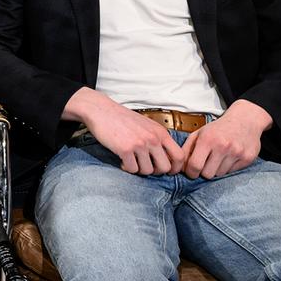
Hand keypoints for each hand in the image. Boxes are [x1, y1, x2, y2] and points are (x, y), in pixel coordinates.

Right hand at [64, 87, 183, 174]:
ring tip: (132, 161)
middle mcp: (153, 138)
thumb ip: (158, 138)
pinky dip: (127, 168)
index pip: (180, 156)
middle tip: (145, 166)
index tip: (166, 170)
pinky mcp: (125, 149)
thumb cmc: (122, 118)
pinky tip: (122, 160)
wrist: (100, 110)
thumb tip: (167, 158)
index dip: (175, 168)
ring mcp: (139, 144)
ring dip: (139, 170)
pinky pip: (132, 169)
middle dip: (155, 171)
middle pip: (165, 168)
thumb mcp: (147, 125)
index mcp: (160, 132)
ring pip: (148, 171)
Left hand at [181, 99, 270, 179]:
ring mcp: (236, 153)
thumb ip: (187, 149)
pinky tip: (228, 157)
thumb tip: (180, 167)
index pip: (195, 165)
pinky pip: (232, 172)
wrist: (245, 119)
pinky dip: (227, 168)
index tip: (191, 172)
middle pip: (207, 174)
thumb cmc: (219, 128)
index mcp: (208, 139)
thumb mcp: (199, 133)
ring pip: (220, 174)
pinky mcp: (247, 158)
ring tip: (217, 158)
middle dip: (203, 172)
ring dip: (216, 169)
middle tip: (205, 164)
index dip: (190, 172)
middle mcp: (222, 146)